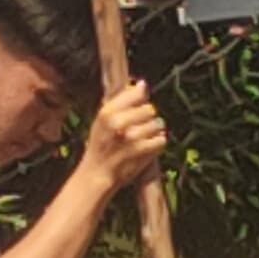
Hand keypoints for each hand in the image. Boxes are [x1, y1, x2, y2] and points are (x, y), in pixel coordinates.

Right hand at [75, 79, 168, 197]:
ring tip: (143, 139)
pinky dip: (157, 144)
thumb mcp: (103, 119)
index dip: (141, 101)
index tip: (136, 109)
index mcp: (108, 111)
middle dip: (148, 118)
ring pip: (158, 124)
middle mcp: (119, 122)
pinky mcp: (142, 151)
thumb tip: (142, 83)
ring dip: (153, 132)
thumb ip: (121, 101)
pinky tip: (148, 147)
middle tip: (139, 128)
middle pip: (150, 109)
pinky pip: (161, 140)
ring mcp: (131, 137)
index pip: (137, 93)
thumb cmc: (101, 144)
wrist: (97, 173)